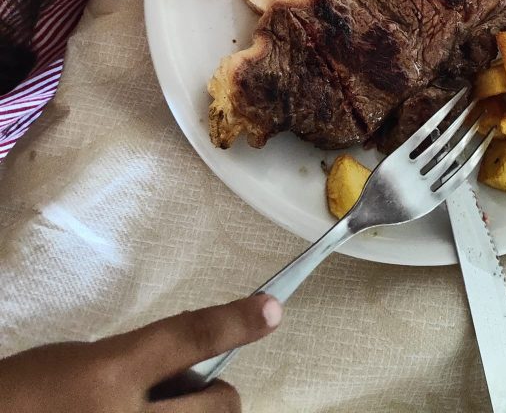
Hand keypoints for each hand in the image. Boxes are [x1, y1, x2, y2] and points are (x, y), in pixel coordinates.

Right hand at [0, 293, 281, 411]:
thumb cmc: (27, 392)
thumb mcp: (84, 359)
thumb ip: (139, 358)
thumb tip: (188, 362)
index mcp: (111, 374)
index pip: (190, 337)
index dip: (236, 322)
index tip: (272, 310)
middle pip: (220, 405)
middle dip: (217, 396)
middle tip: (192, 394)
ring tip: (154, 412)